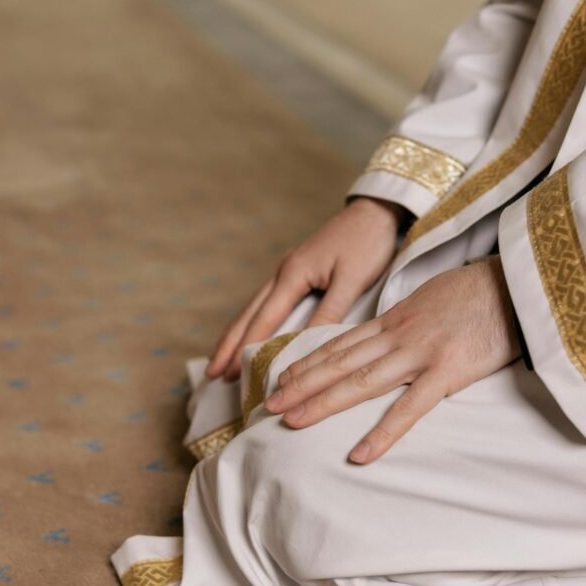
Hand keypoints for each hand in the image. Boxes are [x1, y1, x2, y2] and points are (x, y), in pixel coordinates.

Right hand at [205, 196, 405, 380]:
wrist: (374, 212)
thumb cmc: (366, 243)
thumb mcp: (351, 280)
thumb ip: (329, 312)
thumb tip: (307, 344)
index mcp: (293, 275)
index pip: (264, 319)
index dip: (246, 347)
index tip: (230, 373)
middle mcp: (283, 273)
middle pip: (248, 314)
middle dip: (229, 344)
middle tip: (211, 372)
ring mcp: (287, 271)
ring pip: (253, 307)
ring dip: (235, 334)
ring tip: (220, 358)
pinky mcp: (297, 271)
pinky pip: (267, 302)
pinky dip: (252, 321)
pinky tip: (249, 331)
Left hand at [264, 256, 520, 462]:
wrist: (521, 281)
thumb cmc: (483, 291)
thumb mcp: (433, 297)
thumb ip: (409, 320)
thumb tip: (391, 335)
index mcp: (396, 318)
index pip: (341, 343)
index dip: (307, 361)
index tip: (280, 377)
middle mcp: (398, 335)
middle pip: (339, 362)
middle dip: (300, 384)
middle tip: (267, 405)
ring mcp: (420, 353)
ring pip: (360, 382)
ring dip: (322, 402)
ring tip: (290, 421)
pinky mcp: (448, 371)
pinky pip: (409, 408)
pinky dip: (382, 433)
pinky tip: (358, 454)